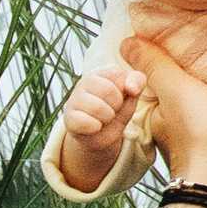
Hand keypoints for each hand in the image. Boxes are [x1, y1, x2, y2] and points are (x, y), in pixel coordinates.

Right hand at [60, 64, 145, 190]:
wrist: (101, 134)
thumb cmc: (116, 110)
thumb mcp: (131, 95)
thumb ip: (137, 82)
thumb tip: (130, 87)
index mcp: (102, 72)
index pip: (118, 74)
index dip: (125, 90)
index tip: (121, 98)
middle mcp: (85, 81)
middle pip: (108, 90)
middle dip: (116, 105)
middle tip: (112, 110)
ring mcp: (74, 99)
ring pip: (97, 107)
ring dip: (107, 117)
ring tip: (104, 119)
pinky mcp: (69, 118)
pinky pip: (84, 122)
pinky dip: (95, 127)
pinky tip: (95, 127)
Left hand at [118, 34, 206, 207]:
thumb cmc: (201, 136)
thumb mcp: (176, 91)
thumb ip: (155, 67)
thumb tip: (125, 43)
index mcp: (155, 110)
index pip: (152, 79)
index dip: (162, 60)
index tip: (178, 38)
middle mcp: (173, 123)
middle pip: (178, 89)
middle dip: (190, 71)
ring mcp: (199, 133)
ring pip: (201, 102)